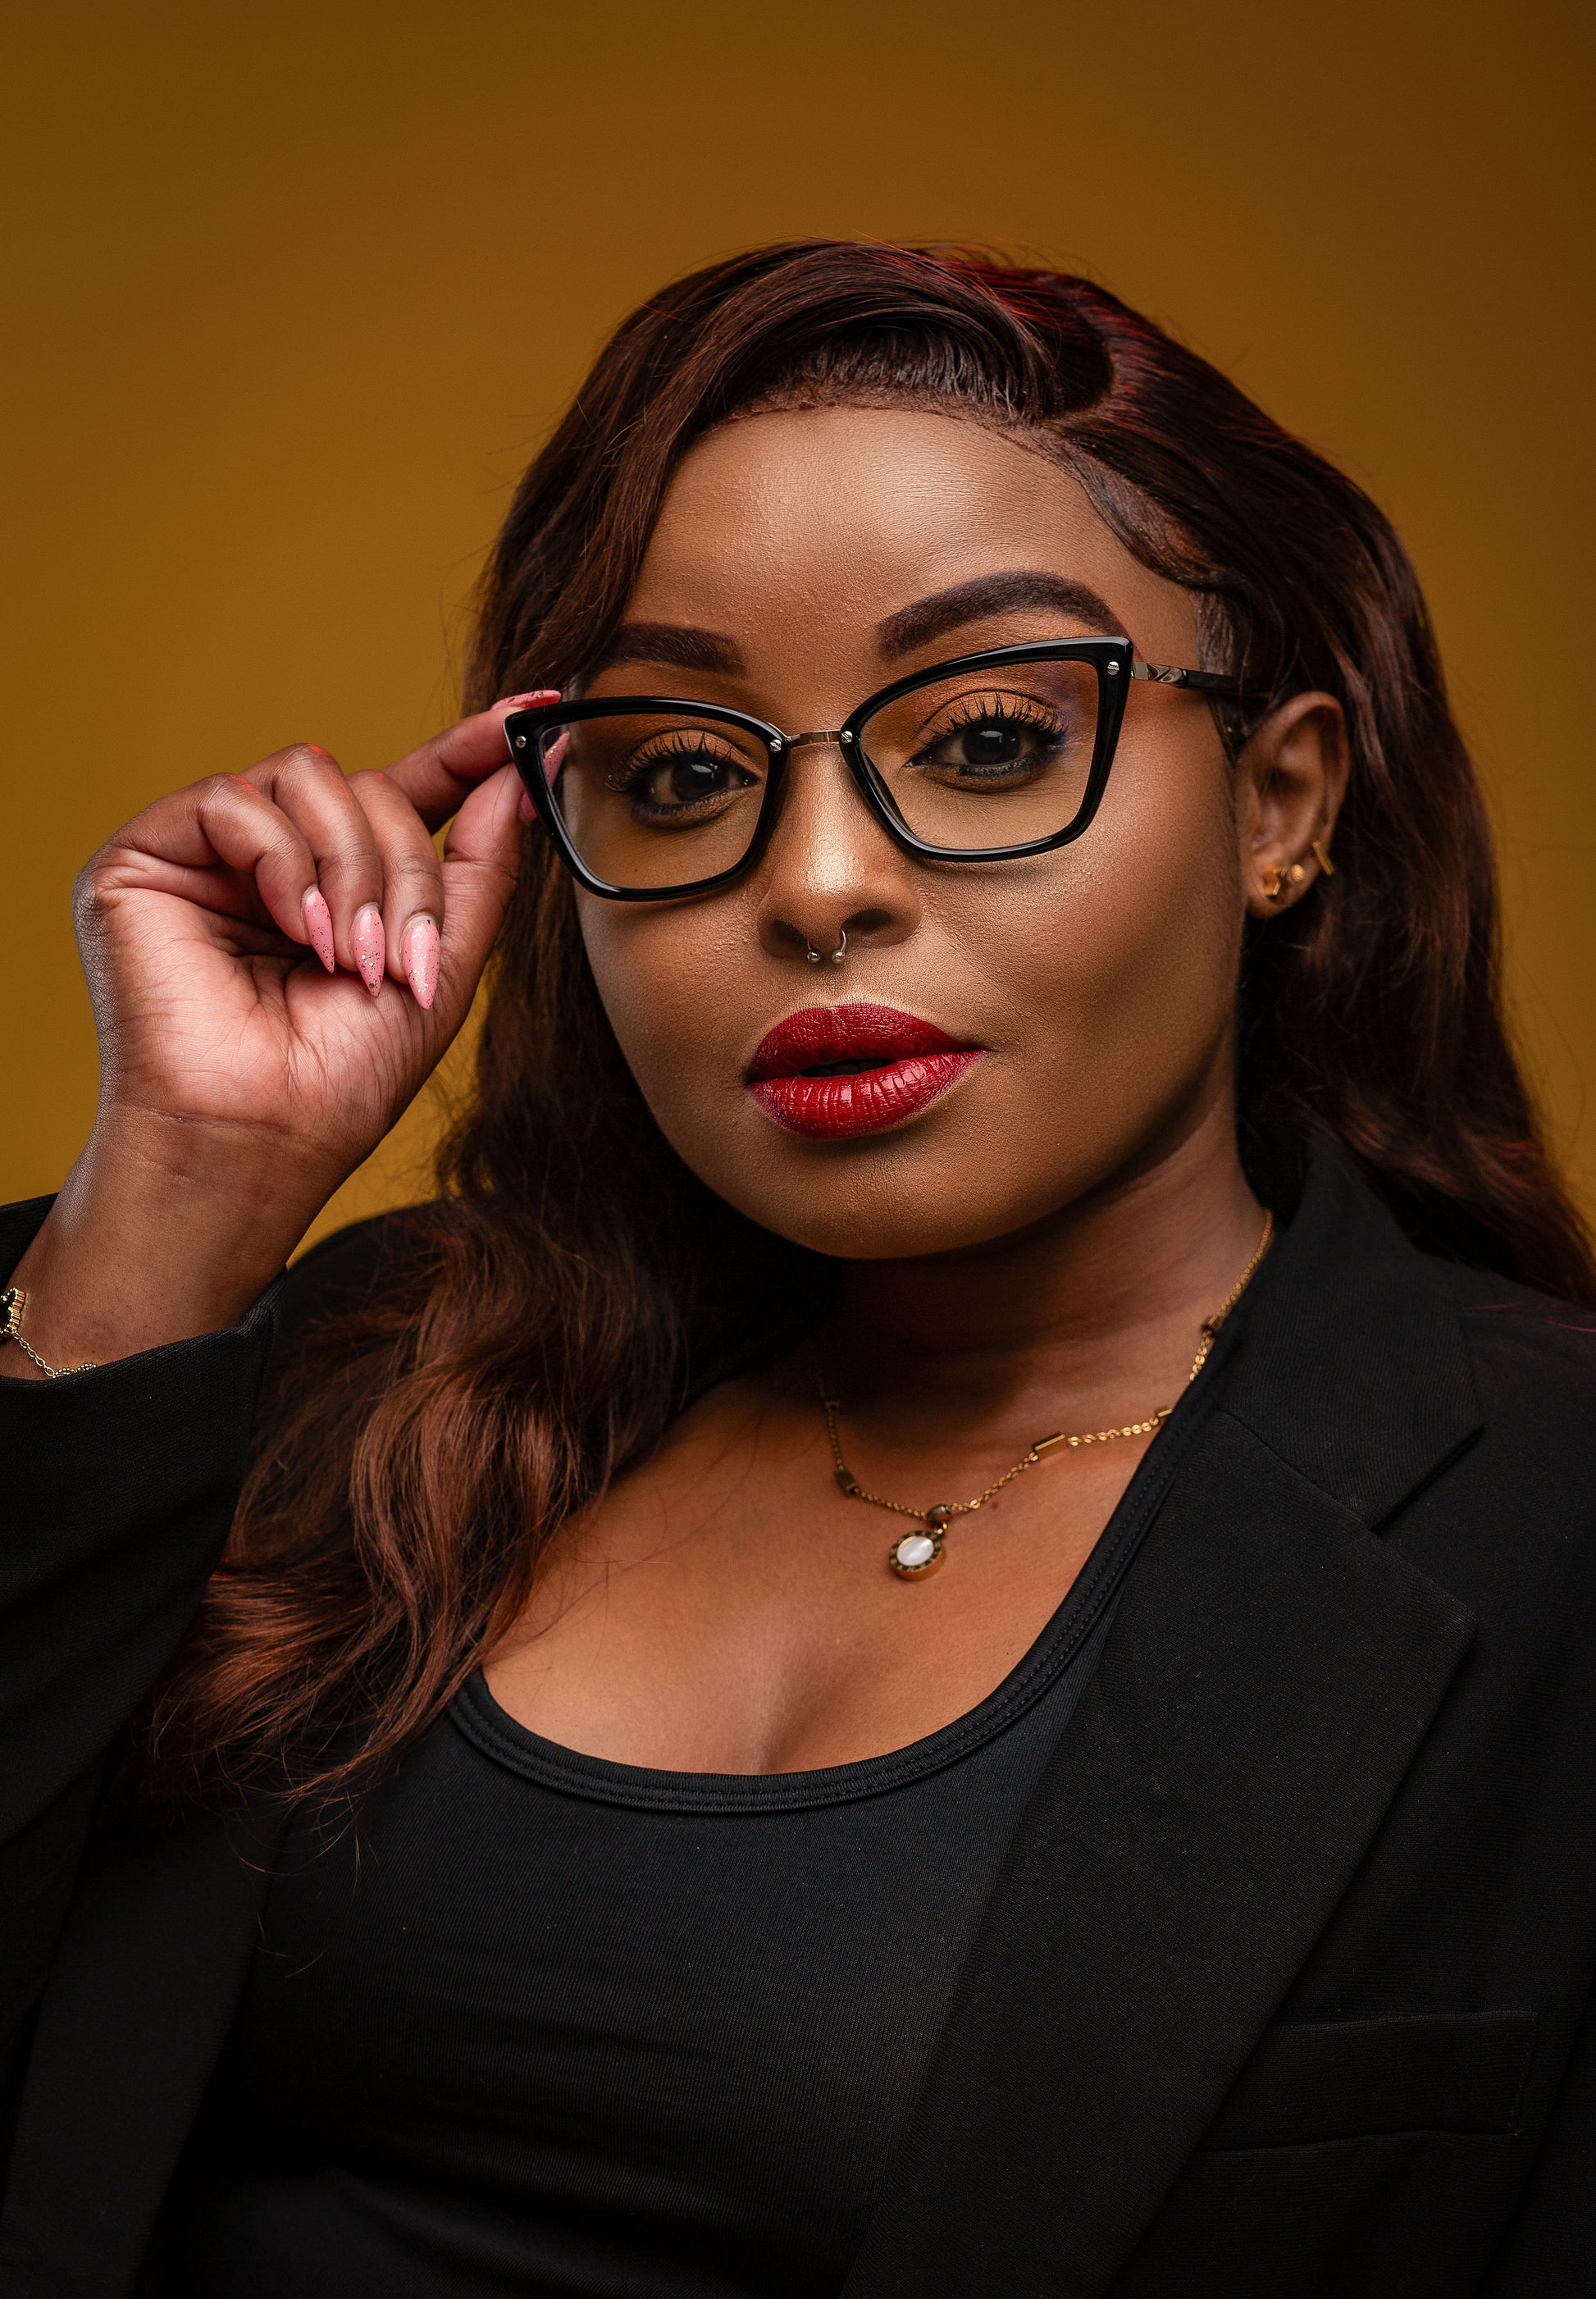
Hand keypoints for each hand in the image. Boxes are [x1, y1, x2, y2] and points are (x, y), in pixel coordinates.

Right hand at [5, 697, 554, 1372]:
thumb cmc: (343, 1077)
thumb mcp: (443, 962)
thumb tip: (517, 769)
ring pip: (308, 777)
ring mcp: (208, 853)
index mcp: (338, 878)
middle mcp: (272, 856)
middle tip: (399, 955)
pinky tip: (293, 929)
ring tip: (345, 956)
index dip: (469, 748)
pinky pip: (235, 799)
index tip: (538, 714)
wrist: (265, 1138)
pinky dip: (282, 863)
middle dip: (404, 869)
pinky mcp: (147, 856)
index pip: (406, 787)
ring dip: (350, 871)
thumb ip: (480, 862)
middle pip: (367, 786)